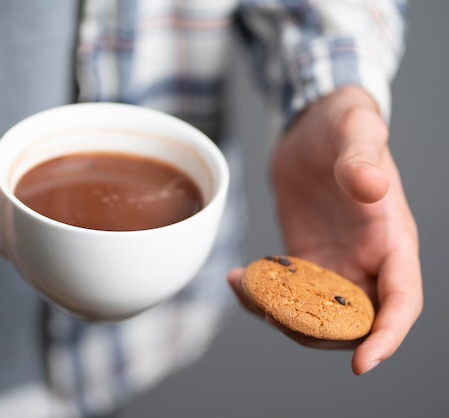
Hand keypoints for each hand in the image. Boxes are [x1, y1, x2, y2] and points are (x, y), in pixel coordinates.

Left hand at [228, 86, 421, 374]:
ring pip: (315, 315)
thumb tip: (371, 185)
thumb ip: (363, 158)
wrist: (313, 123)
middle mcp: (366, 260)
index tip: (361, 365)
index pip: (401, 301)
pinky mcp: (303, 258)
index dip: (387, 337)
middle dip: (316, 333)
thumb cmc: (345, 124)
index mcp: (391, 239)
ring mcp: (333, 262)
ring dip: (280, 317)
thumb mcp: (356, 130)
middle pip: (353, 323)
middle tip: (271, 313)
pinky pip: (287, 293)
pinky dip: (262, 297)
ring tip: (244, 289)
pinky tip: (237, 279)